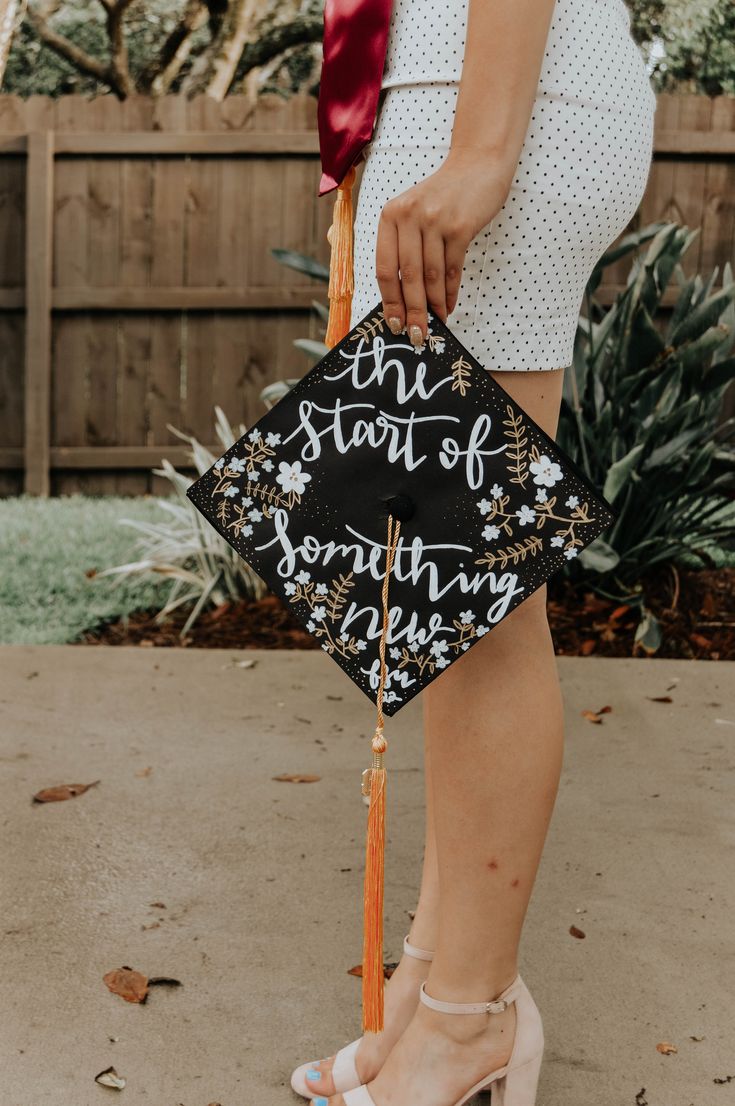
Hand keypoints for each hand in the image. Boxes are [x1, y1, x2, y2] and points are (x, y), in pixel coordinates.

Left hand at [376, 147, 512, 347]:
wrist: (478, 164)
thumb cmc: (443, 195)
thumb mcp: (409, 209)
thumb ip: (394, 239)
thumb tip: (371, 271)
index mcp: (390, 215)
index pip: (384, 267)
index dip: (389, 300)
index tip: (393, 323)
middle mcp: (409, 216)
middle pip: (407, 276)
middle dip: (412, 311)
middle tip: (417, 335)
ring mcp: (435, 221)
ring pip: (431, 276)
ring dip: (434, 306)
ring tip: (436, 324)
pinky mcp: (460, 226)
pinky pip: (452, 269)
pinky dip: (451, 292)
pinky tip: (449, 306)